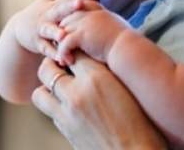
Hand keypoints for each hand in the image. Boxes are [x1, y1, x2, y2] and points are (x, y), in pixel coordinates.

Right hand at [11, 0, 96, 60]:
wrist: (19, 29)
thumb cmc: (40, 14)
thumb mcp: (48, 2)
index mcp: (54, 5)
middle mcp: (47, 14)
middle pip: (59, 9)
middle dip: (69, 6)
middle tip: (80, 3)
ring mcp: (41, 28)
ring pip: (49, 30)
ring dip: (56, 32)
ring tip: (63, 35)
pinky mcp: (37, 43)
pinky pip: (46, 49)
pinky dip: (54, 54)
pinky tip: (63, 59)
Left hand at [31, 54, 166, 149]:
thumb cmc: (143, 124)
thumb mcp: (128, 90)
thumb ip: (108, 75)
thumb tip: (96, 66)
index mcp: (97, 78)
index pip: (73, 51)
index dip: (74, 51)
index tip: (77, 54)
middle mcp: (76, 94)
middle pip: (47, 68)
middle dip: (52, 66)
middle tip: (63, 69)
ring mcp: (67, 115)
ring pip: (40, 93)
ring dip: (47, 89)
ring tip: (62, 90)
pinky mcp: (65, 132)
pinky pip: (50, 113)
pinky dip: (55, 107)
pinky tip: (69, 108)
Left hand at [56, 7, 131, 64]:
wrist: (128, 48)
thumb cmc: (126, 42)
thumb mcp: (117, 26)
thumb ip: (107, 23)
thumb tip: (108, 29)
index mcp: (96, 10)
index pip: (76, 10)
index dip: (70, 21)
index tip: (66, 33)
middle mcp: (88, 14)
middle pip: (66, 20)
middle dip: (61, 34)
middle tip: (60, 48)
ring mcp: (83, 23)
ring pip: (62, 32)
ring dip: (60, 46)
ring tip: (61, 59)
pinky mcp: (80, 35)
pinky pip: (64, 43)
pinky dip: (63, 53)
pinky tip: (66, 62)